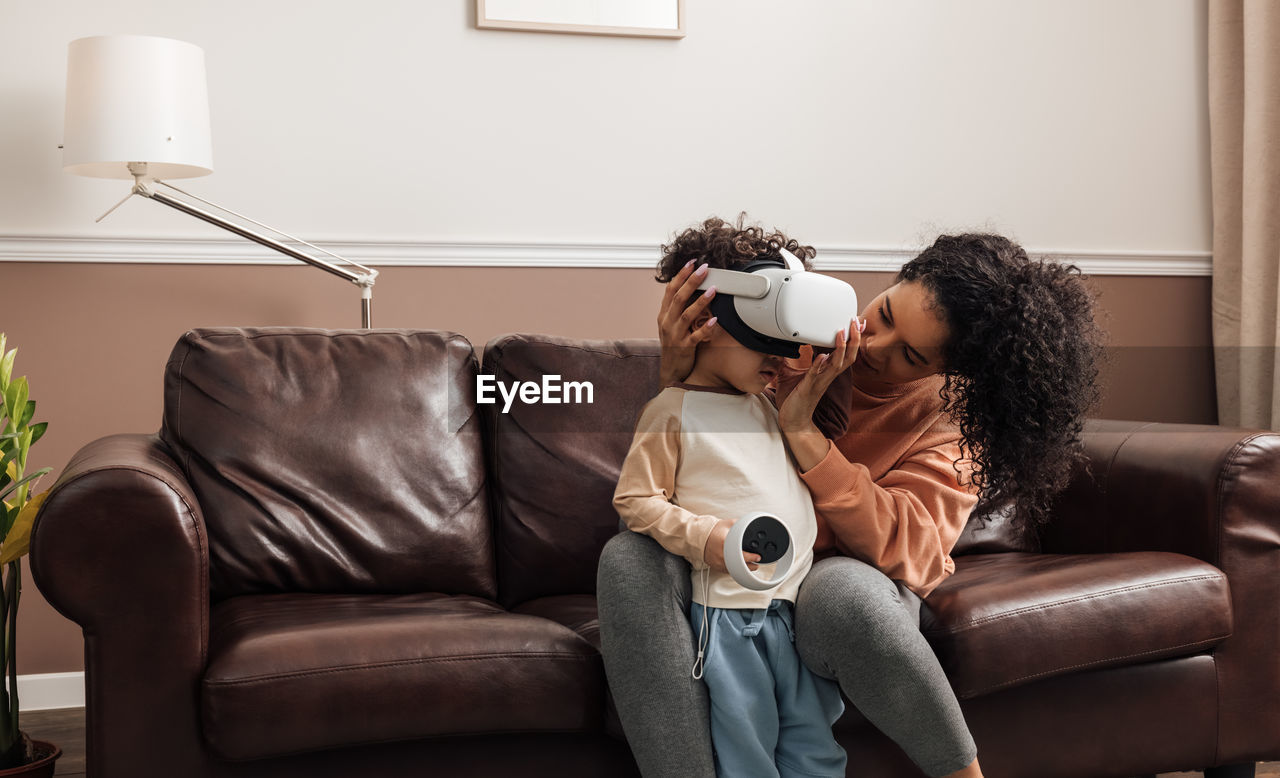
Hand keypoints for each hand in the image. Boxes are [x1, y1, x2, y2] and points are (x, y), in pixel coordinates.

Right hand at [658, 261, 718, 384]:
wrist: (670, 371)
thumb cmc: (674, 345)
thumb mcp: (671, 324)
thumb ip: (678, 309)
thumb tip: (691, 289)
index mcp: (664, 314)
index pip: (670, 290)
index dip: (680, 275)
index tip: (691, 262)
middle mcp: (667, 323)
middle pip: (678, 298)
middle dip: (691, 281)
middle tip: (704, 268)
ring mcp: (675, 335)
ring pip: (686, 314)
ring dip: (700, 301)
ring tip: (713, 289)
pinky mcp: (684, 348)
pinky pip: (696, 336)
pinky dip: (705, 328)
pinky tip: (715, 320)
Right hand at [703, 518, 761, 574]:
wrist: (698, 537)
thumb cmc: (711, 531)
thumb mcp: (726, 523)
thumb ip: (738, 524)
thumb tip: (748, 525)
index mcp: (725, 544)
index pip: (741, 554)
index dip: (752, 557)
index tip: (758, 557)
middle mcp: (722, 555)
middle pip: (740, 565)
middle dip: (751, 565)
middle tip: (757, 562)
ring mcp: (719, 562)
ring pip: (735, 570)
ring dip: (744, 569)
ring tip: (752, 566)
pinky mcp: (716, 566)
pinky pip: (728, 571)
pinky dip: (736, 570)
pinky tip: (740, 567)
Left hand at [778, 319, 861, 434]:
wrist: (792, 421)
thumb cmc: (794, 399)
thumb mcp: (789, 374)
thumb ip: (788, 360)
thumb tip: (781, 345)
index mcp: (825, 372)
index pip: (843, 352)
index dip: (851, 338)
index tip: (855, 323)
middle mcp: (827, 376)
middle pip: (849, 356)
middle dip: (854, 338)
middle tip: (855, 321)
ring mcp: (819, 382)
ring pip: (838, 364)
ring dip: (841, 347)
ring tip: (841, 331)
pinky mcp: (809, 389)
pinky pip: (817, 375)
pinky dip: (820, 365)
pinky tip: (822, 355)